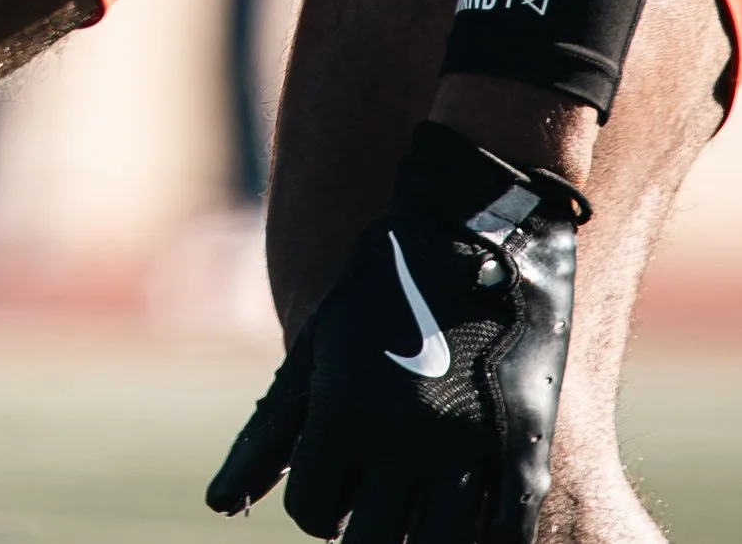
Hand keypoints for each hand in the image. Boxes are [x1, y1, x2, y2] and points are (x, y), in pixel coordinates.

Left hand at [207, 122, 589, 541]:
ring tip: (423, 505)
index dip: (321, 508)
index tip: (339, 488)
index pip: (314, 513)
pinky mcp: (525, 445)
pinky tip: (472, 510)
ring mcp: (468, 442)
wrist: (475, 229)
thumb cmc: (381, 294)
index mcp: (344, 407)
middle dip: (370, 528)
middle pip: (374, 541)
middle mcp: (402, 431)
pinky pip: (504, 535)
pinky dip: (484, 534)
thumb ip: (266, 434)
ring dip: (423, 532)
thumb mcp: (317, 350)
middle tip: (381, 502)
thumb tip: (217, 506)